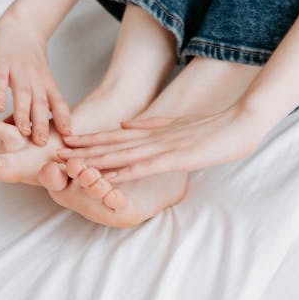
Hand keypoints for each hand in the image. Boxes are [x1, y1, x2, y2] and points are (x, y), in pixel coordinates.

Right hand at [0, 7, 72, 143]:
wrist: (21, 27)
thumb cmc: (31, 60)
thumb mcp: (43, 79)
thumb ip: (45, 101)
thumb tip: (49, 129)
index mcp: (46, 83)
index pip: (59, 103)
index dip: (65, 118)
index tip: (70, 136)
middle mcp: (35, 79)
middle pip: (40, 102)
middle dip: (42, 123)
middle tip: (42, 143)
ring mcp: (19, 71)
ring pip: (22, 93)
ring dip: (23, 112)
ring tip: (23, 130)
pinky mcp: (2, 64)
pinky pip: (0, 80)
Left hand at [55, 102, 264, 182]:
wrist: (242, 122)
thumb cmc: (215, 128)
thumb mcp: (178, 124)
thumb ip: (151, 125)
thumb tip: (124, 124)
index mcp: (154, 130)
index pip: (115, 136)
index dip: (90, 140)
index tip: (66, 142)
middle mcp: (154, 136)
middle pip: (112, 144)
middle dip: (83, 151)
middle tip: (56, 154)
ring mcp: (164, 145)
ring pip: (123, 155)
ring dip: (96, 161)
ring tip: (72, 165)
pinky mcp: (176, 156)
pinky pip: (146, 166)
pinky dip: (125, 171)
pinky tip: (109, 177)